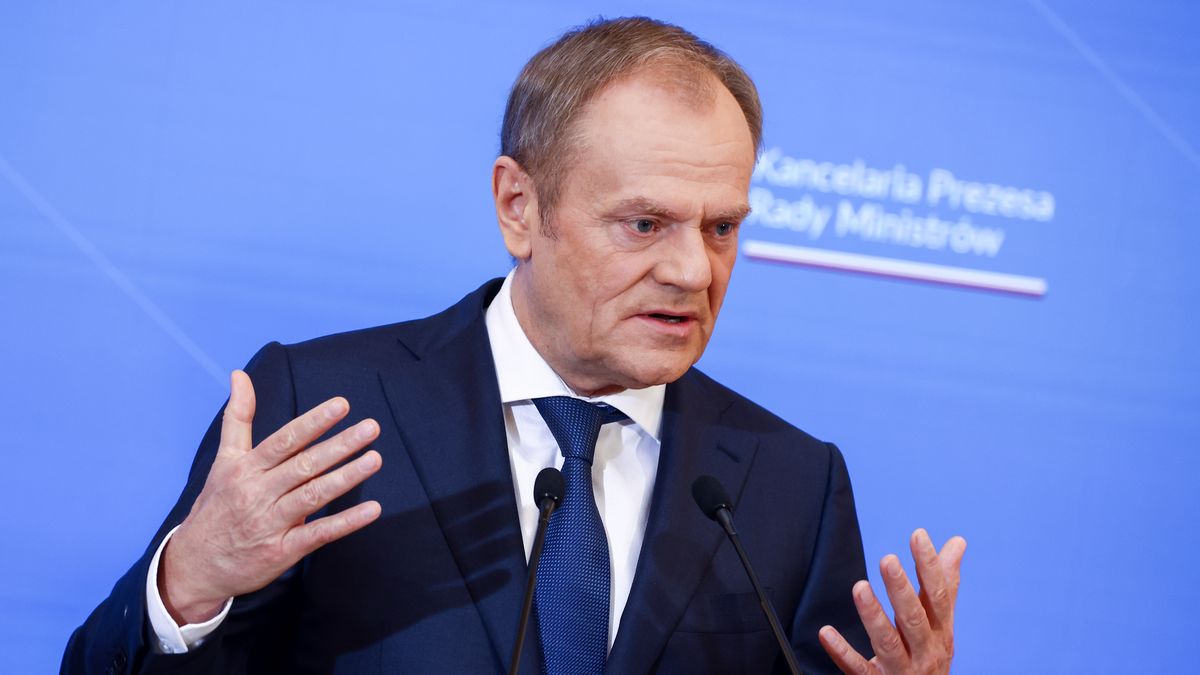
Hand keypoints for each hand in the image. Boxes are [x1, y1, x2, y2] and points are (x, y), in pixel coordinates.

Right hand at [159, 370, 382, 623]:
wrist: (194, 565)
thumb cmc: (216, 506)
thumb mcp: (223, 460)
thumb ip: (238, 417)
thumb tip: (239, 374)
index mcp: (246, 468)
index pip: (285, 440)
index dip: (314, 422)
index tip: (342, 404)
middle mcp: (258, 493)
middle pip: (304, 465)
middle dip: (339, 445)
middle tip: (371, 428)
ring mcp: (270, 523)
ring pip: (313, 496)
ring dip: (346, 477)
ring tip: (375, 459)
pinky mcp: (280, 552)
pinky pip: (317, 535)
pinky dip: (345, 523)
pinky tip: (372, 510)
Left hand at [819, 529, 965, 674]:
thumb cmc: (930, 656)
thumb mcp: (941, 623)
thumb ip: (944, 585)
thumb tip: (957, 542)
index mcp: (941, 631)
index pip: (938, 595)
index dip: (929, 565)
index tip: (918, 535)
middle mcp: (925, 651)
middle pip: (913, 619)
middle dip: (901, 590)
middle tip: (887, 560)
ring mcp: (902, 670)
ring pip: (887, 643)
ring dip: (873, 616)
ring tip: (859, 588)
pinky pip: (859, 669)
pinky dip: (842, 652)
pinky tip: (826, 632)